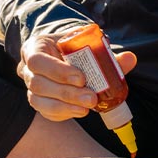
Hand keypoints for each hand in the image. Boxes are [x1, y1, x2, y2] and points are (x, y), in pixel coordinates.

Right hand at [17, 32, 136, 121]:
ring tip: (87, 108)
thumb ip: (105, 52)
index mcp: (35, 48)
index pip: (37, 60)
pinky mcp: (39, 102)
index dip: (58, 71)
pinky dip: (64, 114)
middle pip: (38, 84)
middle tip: (91, 98)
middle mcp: (27, 69)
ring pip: (39, 101)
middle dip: (67, 93)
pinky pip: (46, 112)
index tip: (82, 78)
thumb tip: (130, 58)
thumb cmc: (73, 48)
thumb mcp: (85, 43)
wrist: (63, 55)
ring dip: (65, 107)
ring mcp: (30, 88)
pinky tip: (80, 111)